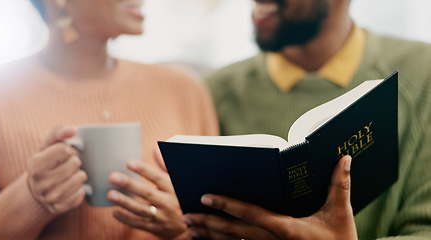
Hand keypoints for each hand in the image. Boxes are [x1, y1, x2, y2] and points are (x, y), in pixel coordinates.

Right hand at [27, 126, 87, 214]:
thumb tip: (73, 129)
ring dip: (79, 175)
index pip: (66, 149)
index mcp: (35, 164)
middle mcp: (41, 182)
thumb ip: (58, 133)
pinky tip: (70, 188)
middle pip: (75, 163)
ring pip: (81, 177)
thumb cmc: (46, 164)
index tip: (61, 155)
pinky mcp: (61, 208)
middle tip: (66, 166)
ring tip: (69, 176)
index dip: (68, 150)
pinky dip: (80, 189)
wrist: (36, 193)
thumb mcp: (46, 147)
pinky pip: (82, 193)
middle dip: (74, 162)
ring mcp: (50, 197)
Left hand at [108, 150, 188, 239]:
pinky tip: (115, 212)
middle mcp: (169, 203)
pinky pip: (140, 224)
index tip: (129, 163)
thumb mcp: (179, 182)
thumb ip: (166, 167)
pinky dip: (127, 219)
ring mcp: (163, 217)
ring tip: (111, 194)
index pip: (158, 177)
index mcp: (175, 189)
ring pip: (142, 209)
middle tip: (113, 177)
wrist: (195, 225)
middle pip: (147, 193)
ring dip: (125, 202)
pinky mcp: (157, 228)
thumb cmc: (184, 199)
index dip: (144, 170)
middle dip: (130, 185)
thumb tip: (155, 150)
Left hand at [183, 155, 356, 239]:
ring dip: (210, 236)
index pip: (250, 214)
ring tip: (190, 228)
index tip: (206, 196)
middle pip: (234, 232)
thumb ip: (339, 184)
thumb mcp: (340, 213)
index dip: (227, 205)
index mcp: (286, 229)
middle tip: (186, 216)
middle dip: (208, 223)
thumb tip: (344, 157)